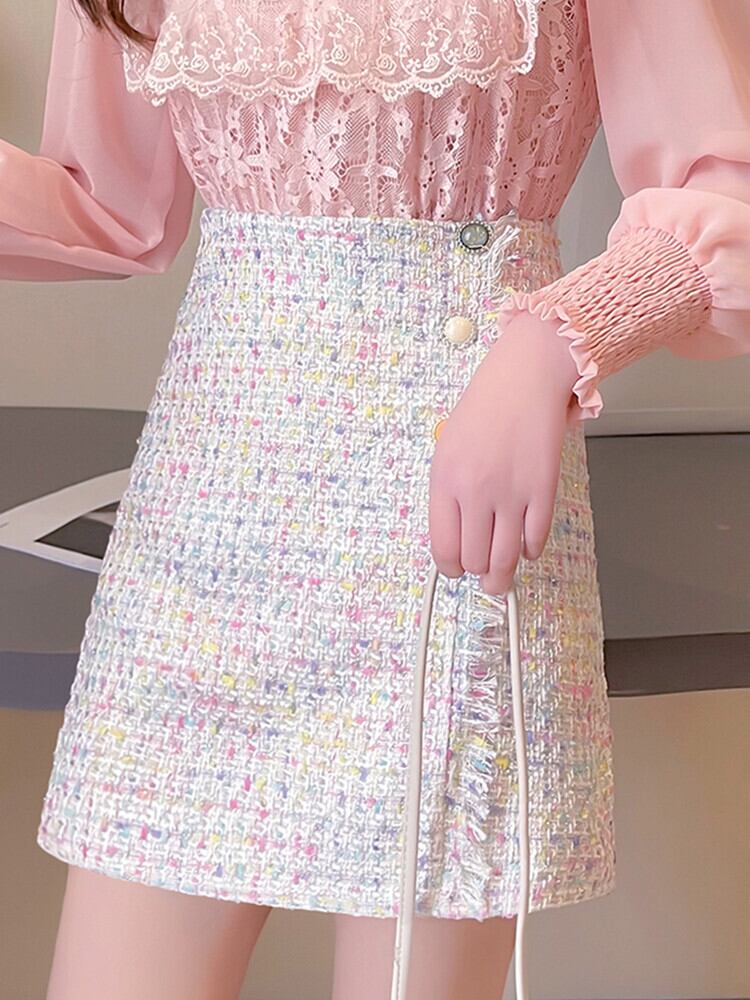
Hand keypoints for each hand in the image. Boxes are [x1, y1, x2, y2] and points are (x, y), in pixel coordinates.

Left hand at [428, 312, 581, 594]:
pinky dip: (530, 550)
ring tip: (501, 580)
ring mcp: (512, 493)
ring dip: (503, 576)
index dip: (449, 568)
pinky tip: (525, 546)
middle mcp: (476, 491)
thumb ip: (448, 492)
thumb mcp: (447, 448)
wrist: (525, 378)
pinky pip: (535, 540)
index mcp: (445, 480)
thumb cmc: (485, 408)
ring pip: (505, 559)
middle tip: (482, 575)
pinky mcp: (544, 490)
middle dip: (477, 574)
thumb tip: (455, 536)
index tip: (455, 570)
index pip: (443, 546)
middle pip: (474, 559)